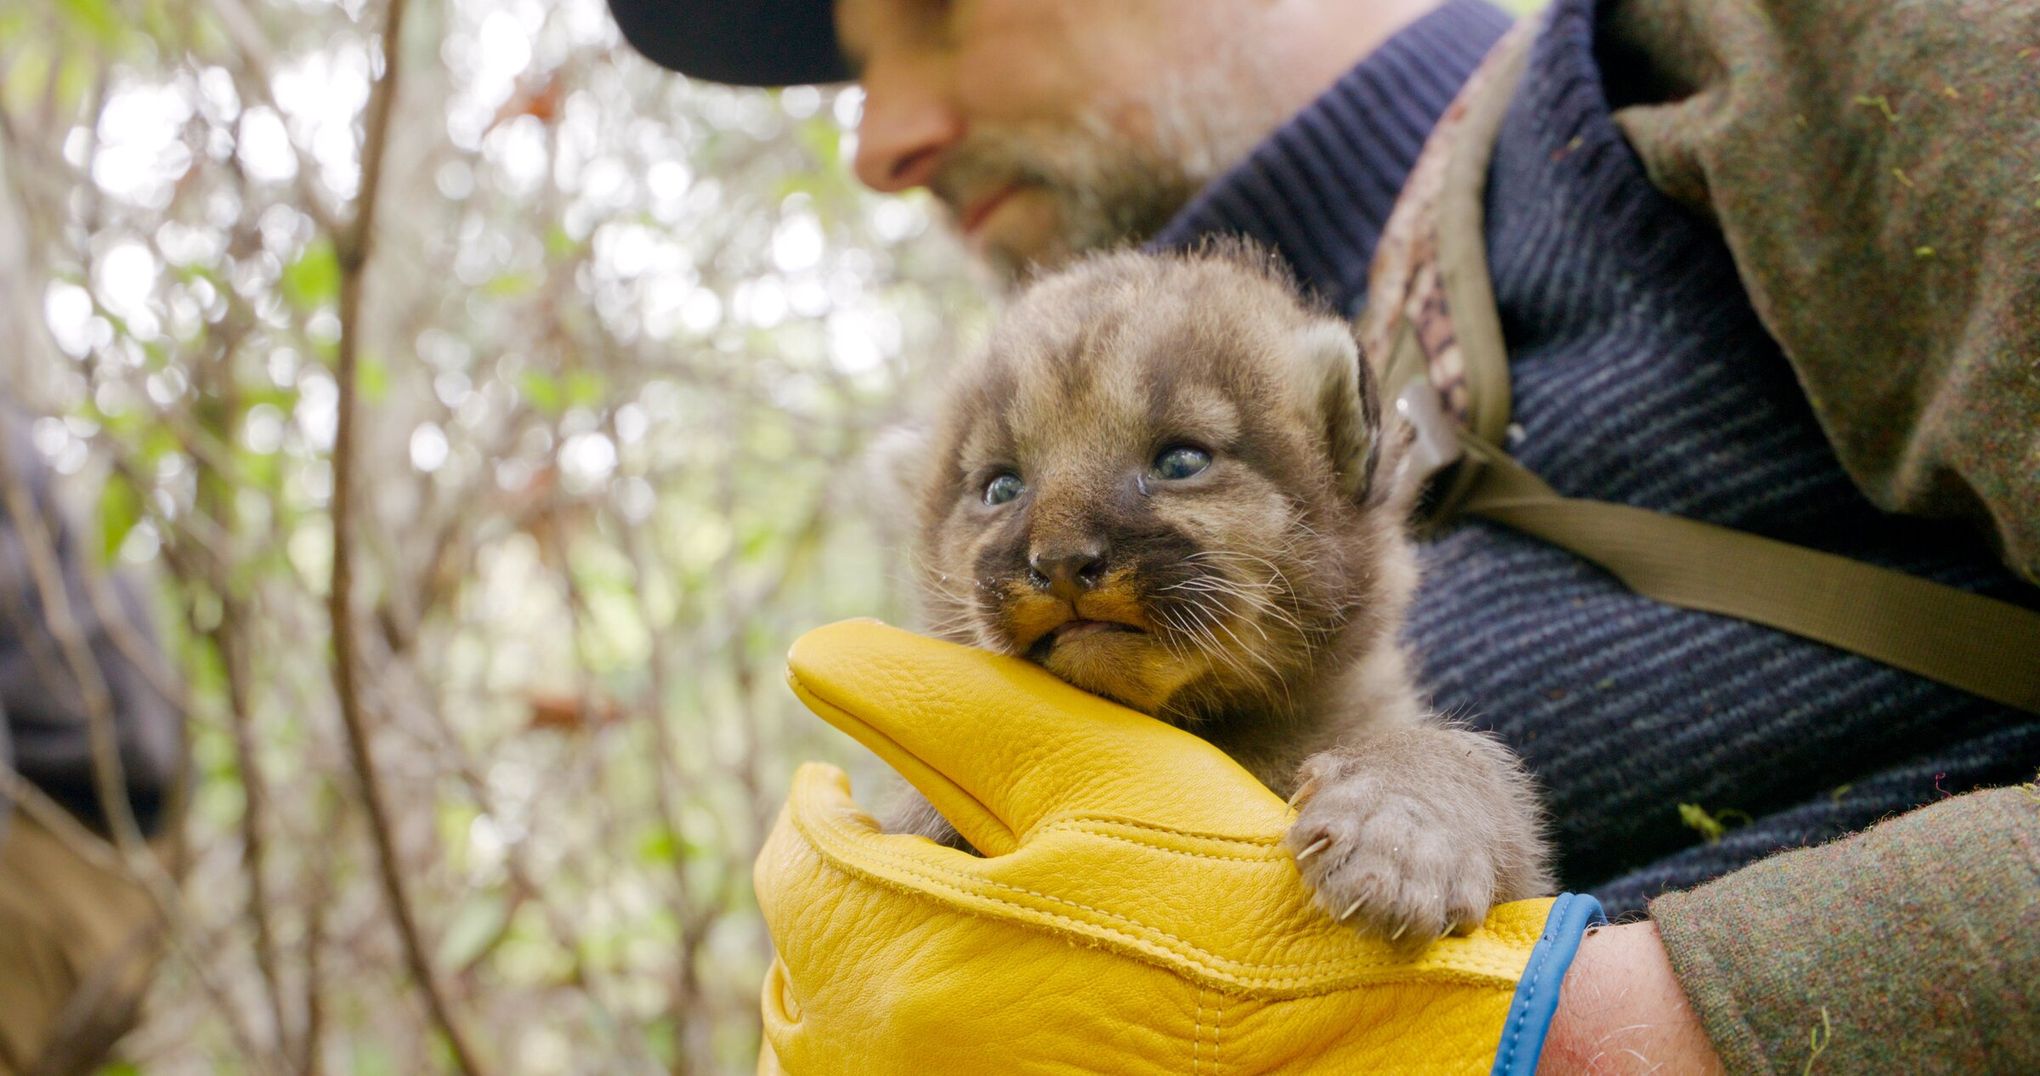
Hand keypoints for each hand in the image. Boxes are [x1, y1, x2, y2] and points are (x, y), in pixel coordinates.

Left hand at [756, 620, 1602, 1072]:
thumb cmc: (1221, 896)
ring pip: (833, 1048)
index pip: (801, 860)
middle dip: (843, 897)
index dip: (829, 804)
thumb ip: (937, 702)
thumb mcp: (1085, 766)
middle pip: (805, 964)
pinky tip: (987, 1016)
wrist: (1344, 1050)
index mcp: (893, 950)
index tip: (853, 786)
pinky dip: (911, 1046)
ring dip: (864, 980)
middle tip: (907, 860)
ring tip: (944, 935)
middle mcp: (883, 1063)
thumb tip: (814, 652)